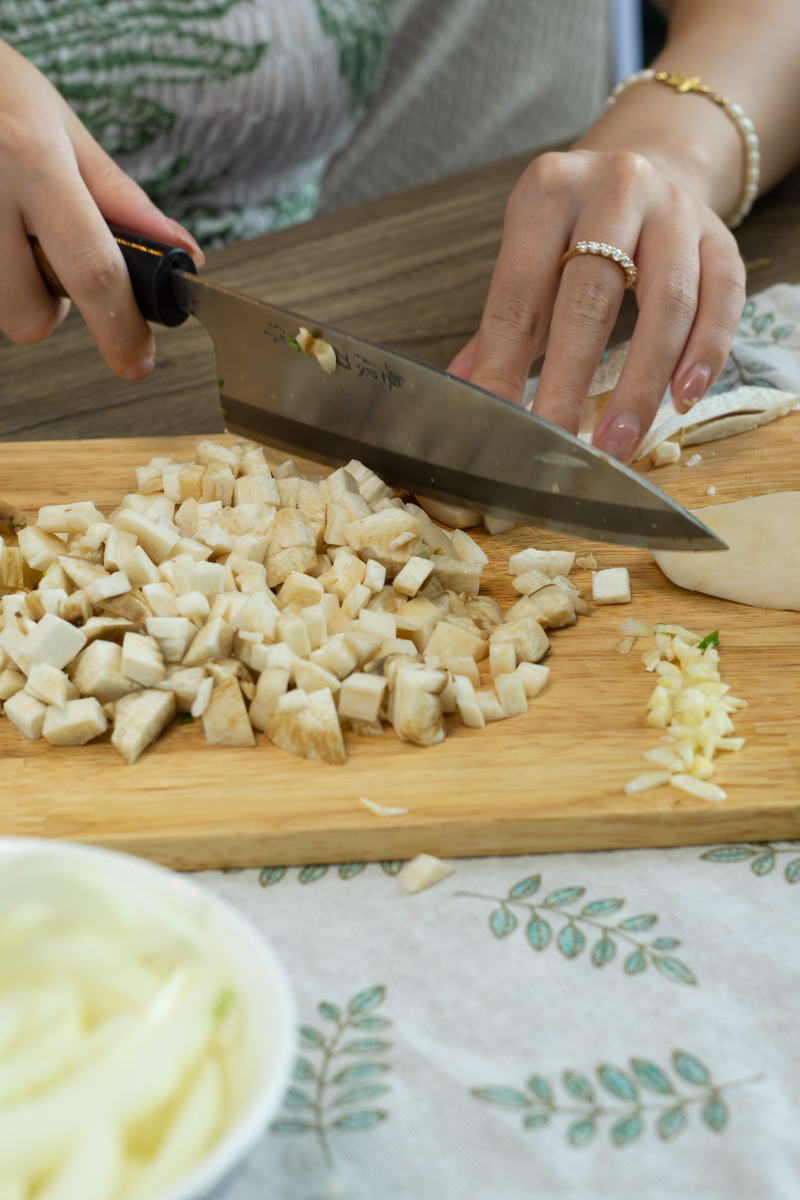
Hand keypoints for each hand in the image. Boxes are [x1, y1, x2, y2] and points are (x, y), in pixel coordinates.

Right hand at [0, 40, 202, 379]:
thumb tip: (181, 251)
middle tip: (44, 258)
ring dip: (11, 289)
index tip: (137, 360)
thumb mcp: (62, 129)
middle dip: (47, 309)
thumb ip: (120, 199)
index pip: (92, 269)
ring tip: (7, 231)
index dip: (121, 329)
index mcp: (32, 159)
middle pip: (28, 315)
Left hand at [448, 149, 745, 461]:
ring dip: (642, 383)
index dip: (506, 366)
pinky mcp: (721, 236)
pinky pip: (723, 299)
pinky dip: (706, 353)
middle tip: (559, 445)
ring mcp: (675, 210)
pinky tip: (684, 397)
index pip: (519, 296)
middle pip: (590, 299)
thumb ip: (500, 327)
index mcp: (546, 195)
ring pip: (667, 304)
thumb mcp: (528, 257)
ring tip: (620, 441)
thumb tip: (464, 394)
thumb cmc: (576, 231)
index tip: (500, 423)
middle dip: (570, 383)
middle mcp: (614, 189)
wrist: (651, 160)